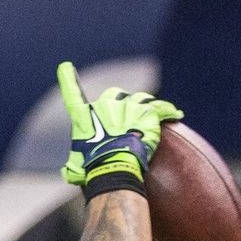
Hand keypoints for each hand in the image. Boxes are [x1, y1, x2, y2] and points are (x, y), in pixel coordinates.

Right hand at [57, 60, 180, 196]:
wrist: (114, 166)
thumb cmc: (92, 169)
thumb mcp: (75, 169)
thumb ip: (72, 167)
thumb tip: (68, 173)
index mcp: (84, 117)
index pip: (72, 94)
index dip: (67, 80)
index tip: (65, 66)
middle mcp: (104, 105)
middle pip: (114, 94)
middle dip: (120, 103)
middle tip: (128, 117)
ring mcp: (127, 106)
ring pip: (140, 99)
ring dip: (144, 106)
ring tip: (151, 117)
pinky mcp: (147, 113)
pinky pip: (160, 107)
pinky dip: (168, 110)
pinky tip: (176, 115)